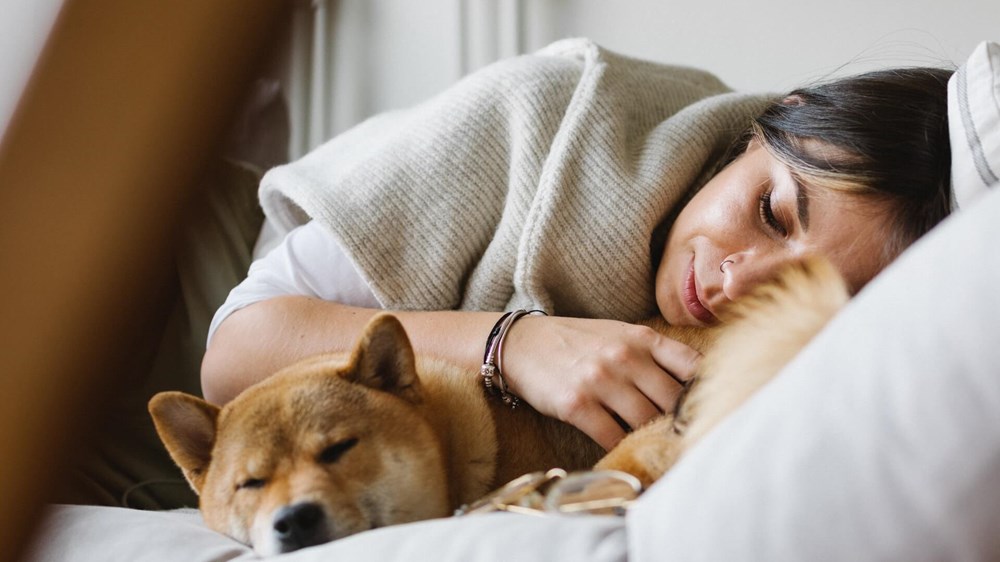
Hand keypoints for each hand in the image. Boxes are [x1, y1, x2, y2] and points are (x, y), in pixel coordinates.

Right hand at [500, 316, 700, 449]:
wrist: (520, 344)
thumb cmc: (575, 342)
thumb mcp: (618, 335)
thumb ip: (654, 355)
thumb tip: (694, 386)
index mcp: (641, 339)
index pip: (693, 366)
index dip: (707, 391)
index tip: (710, 409)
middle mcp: (625, 358)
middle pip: (672, 401)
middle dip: (680, 423)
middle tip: (686, 440)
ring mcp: (600, 381)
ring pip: (645, 422)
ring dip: (652, 439)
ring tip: (657, 449)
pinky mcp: (577, 406)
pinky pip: (613, 437)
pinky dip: (623, 448)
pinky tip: (625, 450)